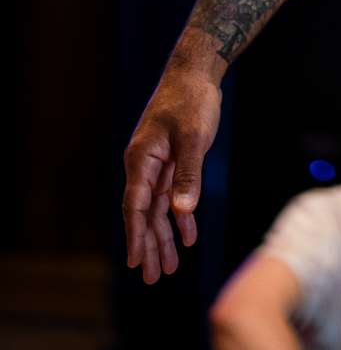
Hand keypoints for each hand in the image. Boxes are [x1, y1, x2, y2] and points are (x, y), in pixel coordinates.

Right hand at [123, 64, 221, 283]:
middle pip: (144, 213)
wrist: (197, 71)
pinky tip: (188, 236)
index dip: (135, 234)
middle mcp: (145, 165)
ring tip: (168, 268)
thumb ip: (188, 174)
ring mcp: (159, 164)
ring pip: (159, 208)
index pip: (135, 204)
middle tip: (152, 278)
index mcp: (141, 158)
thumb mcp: (193, 136)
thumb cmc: (192, 99)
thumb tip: (181, 211)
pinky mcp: (174, 161)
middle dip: (148, 245)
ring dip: (164, 236)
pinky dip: (181, 215)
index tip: (134, 261)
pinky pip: (174, 195)